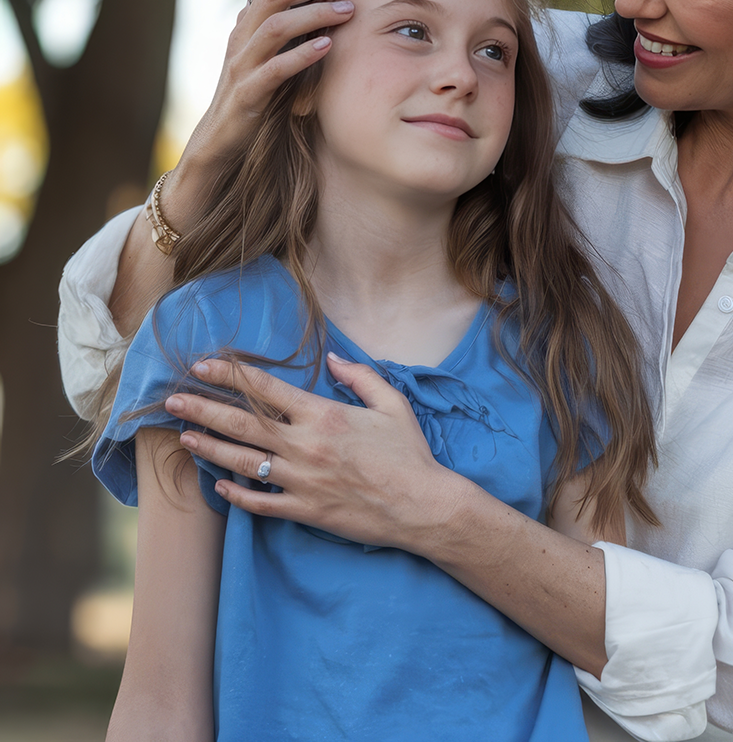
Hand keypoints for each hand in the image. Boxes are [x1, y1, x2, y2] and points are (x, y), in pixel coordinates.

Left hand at [166, 355, 466, 551]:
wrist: (421, 505)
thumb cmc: (409, 453)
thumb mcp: (392, 404)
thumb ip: (360, 377)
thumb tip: (333, 359)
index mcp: (324, 415)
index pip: (266, 390)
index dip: (231, 375)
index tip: (204, 366)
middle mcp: (305, 446)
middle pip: (242, 424)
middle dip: (203, 410)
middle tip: (172, 400)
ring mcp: (301, 481)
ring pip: (243, 462)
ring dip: (209, 448)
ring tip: (184, 437)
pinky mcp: (305, 510)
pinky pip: (260, 502)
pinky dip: (237, 494)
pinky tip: (219, 485)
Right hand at [176, 0, 357, 183]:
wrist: (220, 137)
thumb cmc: (252, 93)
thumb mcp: (266, 52)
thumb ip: (282, 25)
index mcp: (248, 21)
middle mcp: (242, 36)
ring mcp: (243, 64)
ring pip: (275, 25)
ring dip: (314, 13)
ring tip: (348, 9)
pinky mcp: (249, 94)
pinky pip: (275, 70)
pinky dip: (302, 55)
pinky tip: (328, 46)